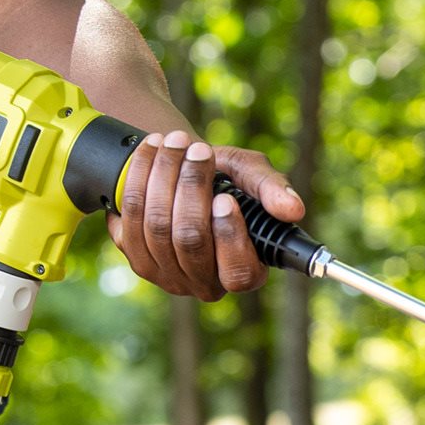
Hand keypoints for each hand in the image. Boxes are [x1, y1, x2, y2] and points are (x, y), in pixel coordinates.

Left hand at [107, 131, 305, 300]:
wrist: (180, 172)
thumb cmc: (224, 179)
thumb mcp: (251, 176)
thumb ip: (272, 189)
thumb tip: (293, 209)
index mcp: (242, 272)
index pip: (236, 272)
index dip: (228, 235)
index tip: (224, 197)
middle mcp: (204, 282)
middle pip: (190, 241)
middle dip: (191, 188)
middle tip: (196, 149)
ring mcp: (166, 275)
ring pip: (157, 228)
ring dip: (163, 176)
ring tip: (172, 142)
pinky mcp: (136, 258)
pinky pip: (130, 220)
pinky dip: (139, 179)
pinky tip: (150, 153)